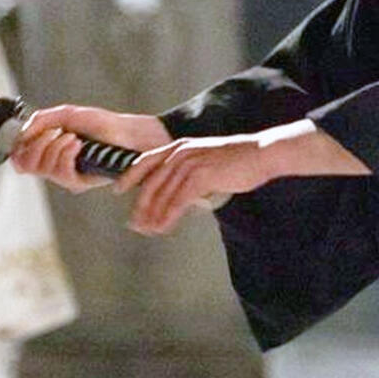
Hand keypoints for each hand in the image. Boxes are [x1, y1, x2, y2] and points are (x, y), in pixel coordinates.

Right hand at [10, 105, 170, 192]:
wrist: (126, 132)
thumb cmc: (100, 123)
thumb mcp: (66, 114)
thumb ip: (41, 120)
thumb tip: (21, 133)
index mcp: (49, 151)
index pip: (20, 159)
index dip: (17, 148)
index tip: (28, 134)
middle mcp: (55, 166)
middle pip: (26, 165)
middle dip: (37, 144)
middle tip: (55, 132)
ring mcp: (67, 176)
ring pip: (43, 169)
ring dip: (54, 147)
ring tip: (73, 137)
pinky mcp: (81, 183)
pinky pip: (61, 174)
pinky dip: (66, 155)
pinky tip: (77, 144)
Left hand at [116, 134, 279, 234]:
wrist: (260, 154)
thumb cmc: (237, 161)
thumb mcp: (207, 161)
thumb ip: (189, 173)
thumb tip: (178, 192)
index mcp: (179, 147)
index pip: (146, 161)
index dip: (130, 176)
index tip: (118, 190)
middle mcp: (180, 152)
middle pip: (151, 181)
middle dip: (140, 204)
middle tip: (133, 222)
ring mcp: (190, 163)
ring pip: (162, 193)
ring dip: (153, 215)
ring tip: (147, 230)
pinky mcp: (201, 176)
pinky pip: (178, 200)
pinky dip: (168, 216)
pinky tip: (163, 227)